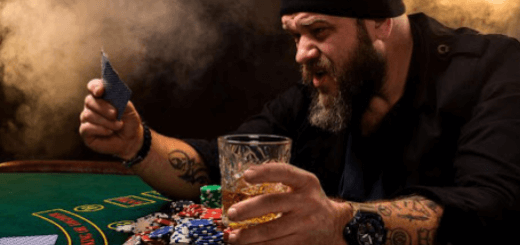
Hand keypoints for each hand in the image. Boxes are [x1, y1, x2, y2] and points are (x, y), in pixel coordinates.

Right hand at [79, 79, 142, 158]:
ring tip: (118, 126)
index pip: (93, 86)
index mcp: (102, 96)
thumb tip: (112, 91)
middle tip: (115, 114)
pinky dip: (101, 130)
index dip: (95, 86)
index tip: (101, 91)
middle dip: (103, 107)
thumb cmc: (129, 121)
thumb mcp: (129, 109)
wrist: (131, 139)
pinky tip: (110, 132)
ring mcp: (86, 118)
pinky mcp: (85, 132)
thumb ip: (121, 98)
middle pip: (89, 100)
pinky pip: (86, 128)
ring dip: (106, 121)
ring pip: (88, 115)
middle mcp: (92, 106)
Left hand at [226, 163, 351, 244]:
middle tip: (231, 213)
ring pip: (270, 231)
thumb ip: (281, 180)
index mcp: (306, 182)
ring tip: (233, 236)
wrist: (335, 225)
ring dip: (247, 235)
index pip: (284, 172)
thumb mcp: (303, 185)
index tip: (246, 176)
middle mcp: (307, 202)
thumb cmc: (310, 201)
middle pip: (272, 204)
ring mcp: (305, 224)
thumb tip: (244, 178)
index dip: (264, 173)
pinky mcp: (302, 243)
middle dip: (247, 209)